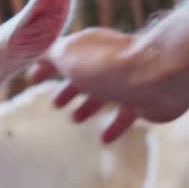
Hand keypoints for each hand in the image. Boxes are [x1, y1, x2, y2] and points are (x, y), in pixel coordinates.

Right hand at [28, 27, 188, 142]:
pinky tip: (104, 139)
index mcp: (87, 48)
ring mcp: (126, 81)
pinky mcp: (143, 101)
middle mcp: (107, 62)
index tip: (33, 79)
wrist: (156, 77)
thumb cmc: (107, 66)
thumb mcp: (68, 55)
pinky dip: (114, 126)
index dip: (46, 66)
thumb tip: (36, 55)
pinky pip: (125, 115)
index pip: (62, 54)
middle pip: (85, 75)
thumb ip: (50, 55)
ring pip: (104, 95)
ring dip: (89, 106)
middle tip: (55, 104)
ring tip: (76, 119)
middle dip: (69, 88)